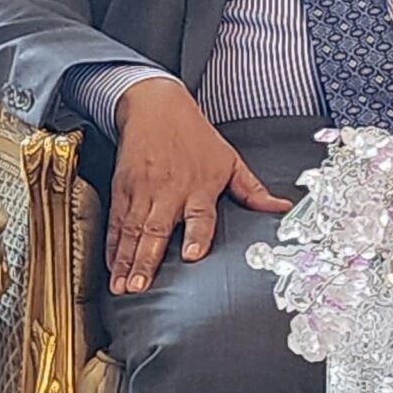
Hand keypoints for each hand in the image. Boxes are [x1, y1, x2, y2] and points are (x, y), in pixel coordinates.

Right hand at [105, 76, 292, 295]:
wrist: (155, 105)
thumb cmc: (194, 135)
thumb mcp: (229, 160)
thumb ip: (253, 190)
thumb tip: (282, 208)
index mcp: (198, 186)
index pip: (199, 216)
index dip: (195, 235)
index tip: (190, 255)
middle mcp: (168, 191)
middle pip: (156, 230)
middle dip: (145, 260)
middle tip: (138, 286)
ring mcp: (142, 190)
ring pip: (132, 230)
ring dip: (125, 260)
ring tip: (121, 285)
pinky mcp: (122, 188)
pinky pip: (117, 222)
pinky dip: (112, 245)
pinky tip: (110, 265)